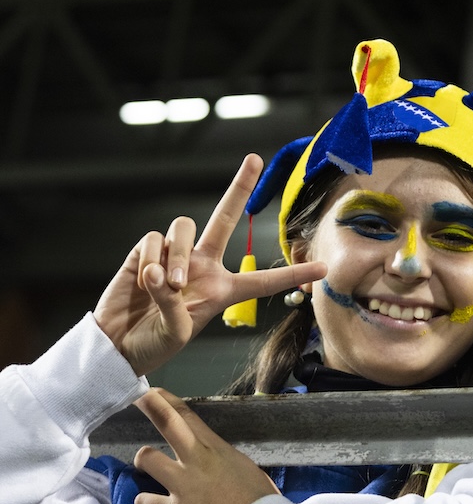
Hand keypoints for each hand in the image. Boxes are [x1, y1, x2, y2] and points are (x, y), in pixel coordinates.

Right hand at [93, 155, 327, 376]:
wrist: (118, 344)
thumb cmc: (154, 341)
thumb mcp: (176, 332)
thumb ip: (173, 303)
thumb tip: (160, 274)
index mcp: (224, 291)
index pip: (264, 280)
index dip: (293, 274)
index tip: (324, 268)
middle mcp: (204, 266)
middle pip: (225, 219)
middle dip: (238, 188)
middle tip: (255, 159)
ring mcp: (176, 256)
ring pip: (185, 229)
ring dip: (178, 256)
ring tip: (170, 284)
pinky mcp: (147, 252)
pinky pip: (154, 240)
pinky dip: (150, 259)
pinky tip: (143, 280)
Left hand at [132, 388, 279, 503]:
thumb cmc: (261, 500)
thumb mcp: (243, 468)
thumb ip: (220, 459)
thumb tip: (209, 460)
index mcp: (216, 448)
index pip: (187, 416)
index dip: (166, 401)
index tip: (152, 392)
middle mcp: (196, 459)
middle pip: (167, 421)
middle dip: (148, 405)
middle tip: (133, 399)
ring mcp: (182, 484)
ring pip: (145, 458)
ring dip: (143, 462)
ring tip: (147, 470)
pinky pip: (143, 502)